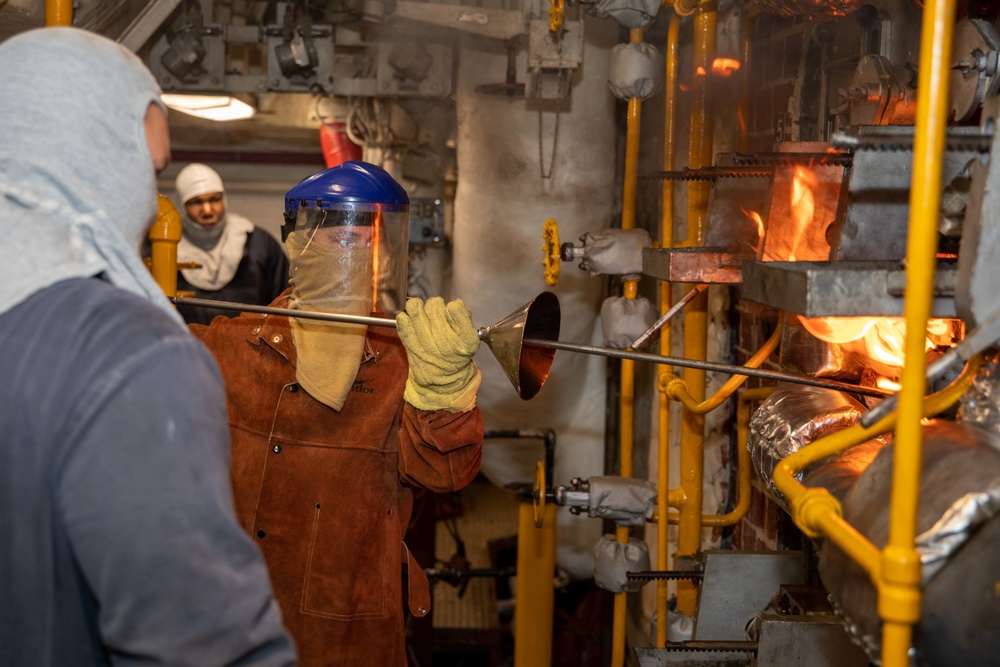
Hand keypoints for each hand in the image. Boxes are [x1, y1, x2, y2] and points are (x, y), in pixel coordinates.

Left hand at [396, 297, 480, 411]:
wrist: (443, 380)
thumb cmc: (456, 354)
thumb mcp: (470, 338)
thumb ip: (464, 317)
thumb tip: (455, 303)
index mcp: (464, 339)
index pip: (455, 308)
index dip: (452, 307)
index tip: (451, 312)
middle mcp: (446, 342)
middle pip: (434, 306)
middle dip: (434, 306)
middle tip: (435, 313)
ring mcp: (427, 344)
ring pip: (416, 309)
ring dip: (418, 307)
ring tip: (421, 313)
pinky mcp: (411, 346)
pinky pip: (403, 322)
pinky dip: (404, 317)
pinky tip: (409, 320)